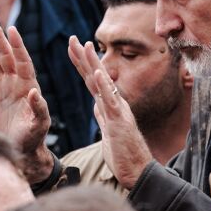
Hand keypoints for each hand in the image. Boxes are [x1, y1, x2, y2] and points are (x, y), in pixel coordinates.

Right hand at [0, 18, 52, 182]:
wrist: (20, 150)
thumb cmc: (33, 139)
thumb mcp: (39, 125)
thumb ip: (38, 109)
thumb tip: (34, 92)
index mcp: (29, 85)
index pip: (23, 61)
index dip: (18, 46)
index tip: (12, 30)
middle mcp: (17, 82)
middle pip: (7, 55)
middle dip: (0, 39)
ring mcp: (4, 86)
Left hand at [68, 36, 152, 189]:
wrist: (138, 171)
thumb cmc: (124, 154)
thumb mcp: (109, 132)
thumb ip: (104, 117)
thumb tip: (96, 106)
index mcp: (108, 106)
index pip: (92, 81)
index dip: (82, 65)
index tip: (73, 48)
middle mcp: (114, 104)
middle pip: (95, 76)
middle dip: (83, 57)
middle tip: (72, 38)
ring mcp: (117, 111)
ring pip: (103, 83)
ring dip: (93, 63)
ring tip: (84, 46)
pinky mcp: (119, 121)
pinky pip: (111, 101)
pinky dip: (105, 85)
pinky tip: (100, 72)